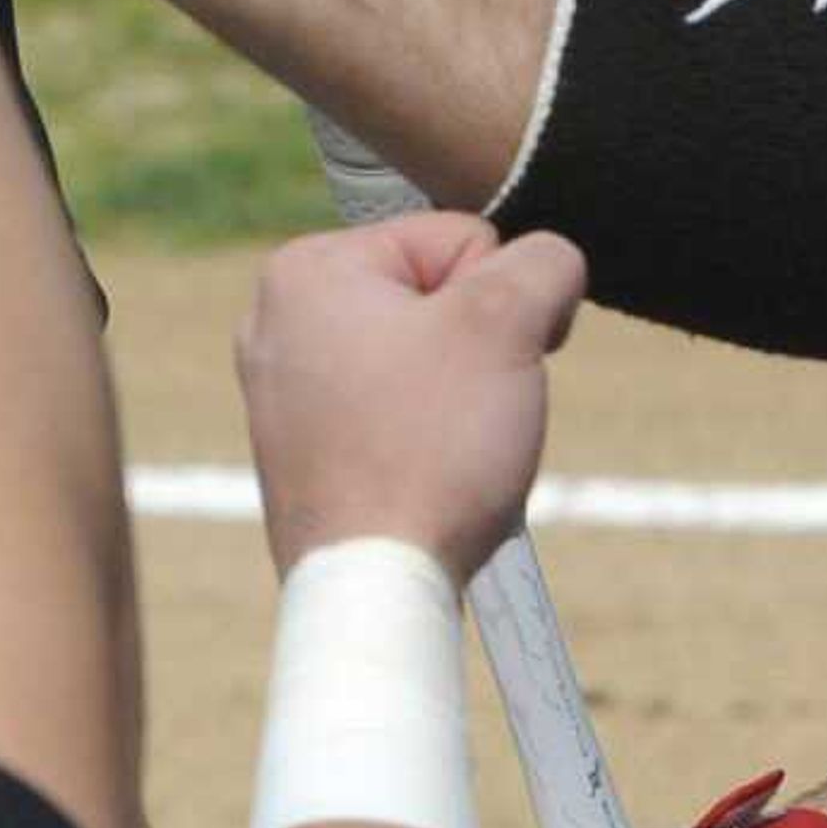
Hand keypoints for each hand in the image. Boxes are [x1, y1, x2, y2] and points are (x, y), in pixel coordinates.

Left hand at [235, 213, 585, 581]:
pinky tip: (426, 476)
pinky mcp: (301, 450)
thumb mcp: (508, 323)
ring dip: (458, 394)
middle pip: (437, 297)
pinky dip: (425, 437)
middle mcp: (277, 321)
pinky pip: (394, 412)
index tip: (489, 363)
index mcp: (308, 268)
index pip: (459, 239)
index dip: (500, 300)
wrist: (377, 588)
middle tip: (468, 410)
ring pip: (423, 356)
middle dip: (477, 348)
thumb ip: (544, 261)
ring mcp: (281, 391)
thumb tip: (549, 264)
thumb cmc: (429, 451)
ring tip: (447, 448)